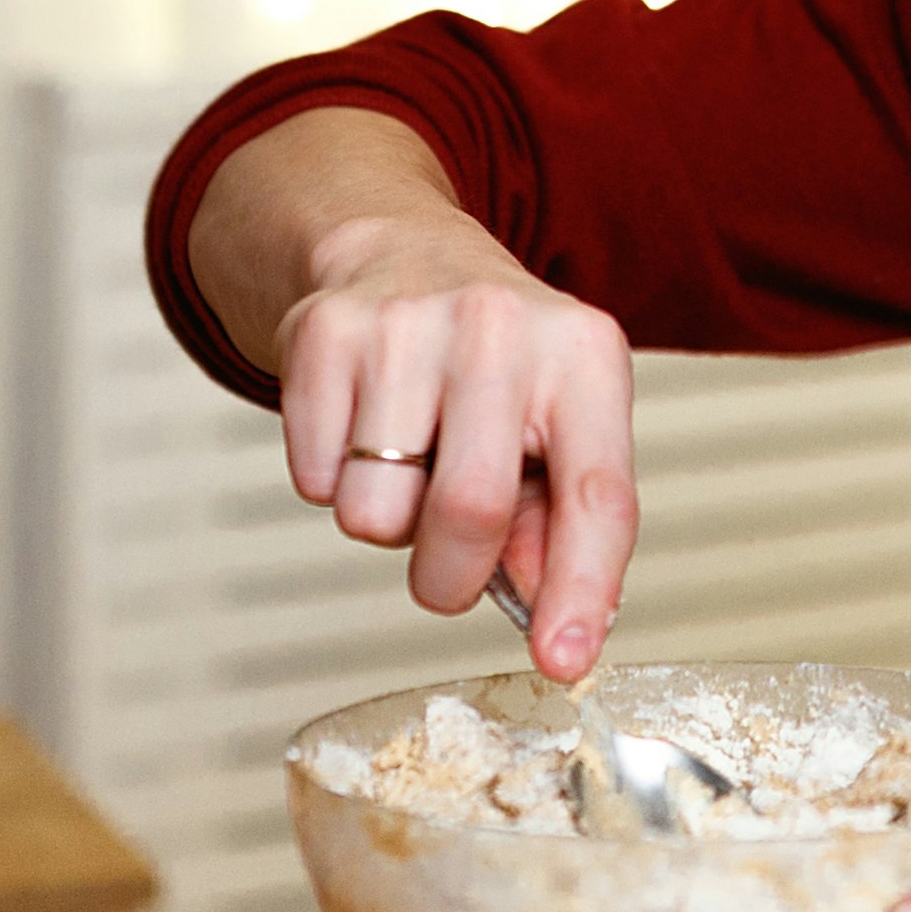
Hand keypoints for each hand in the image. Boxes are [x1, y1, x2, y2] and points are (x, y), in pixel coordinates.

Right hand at [265, 205, 638, 681]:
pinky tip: (362, 427)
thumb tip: (550, 623)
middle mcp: (500, 326)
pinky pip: (315, 483)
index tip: (563, 660)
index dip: (580, 589)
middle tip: (449, 565)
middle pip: (469, 512)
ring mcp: (406, 323)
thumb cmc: (496, 364)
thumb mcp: (559, 424)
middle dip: (451, 577)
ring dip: (388, 524)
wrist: (401, 250)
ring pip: (375, 514)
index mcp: (584, 355)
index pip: (595, 493)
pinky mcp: (323, 331)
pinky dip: (334, 483)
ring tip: (409, 462)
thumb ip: (560, 528)